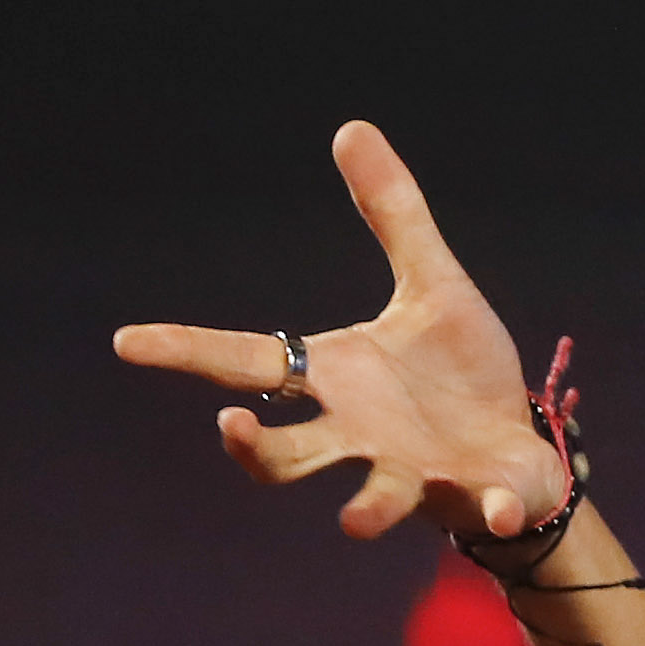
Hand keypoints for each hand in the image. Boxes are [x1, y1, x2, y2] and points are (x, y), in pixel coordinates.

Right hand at [115, 122, 568, 542]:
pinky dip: (489, 509)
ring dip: (367, 508)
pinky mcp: (481, 495)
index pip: (250, 365)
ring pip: (374, 500)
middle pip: (286, 458)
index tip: (126, 340)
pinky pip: (481, 508)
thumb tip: (351, 127)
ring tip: (356, 518)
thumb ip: (394, 214)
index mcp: (340, 381)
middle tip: (232, 427)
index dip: (188, 352)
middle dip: (258, 452)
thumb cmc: (459, 374)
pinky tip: (499, 510)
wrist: (518, 448)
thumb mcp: (432, 284)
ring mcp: (418, 474)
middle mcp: (364, 436)